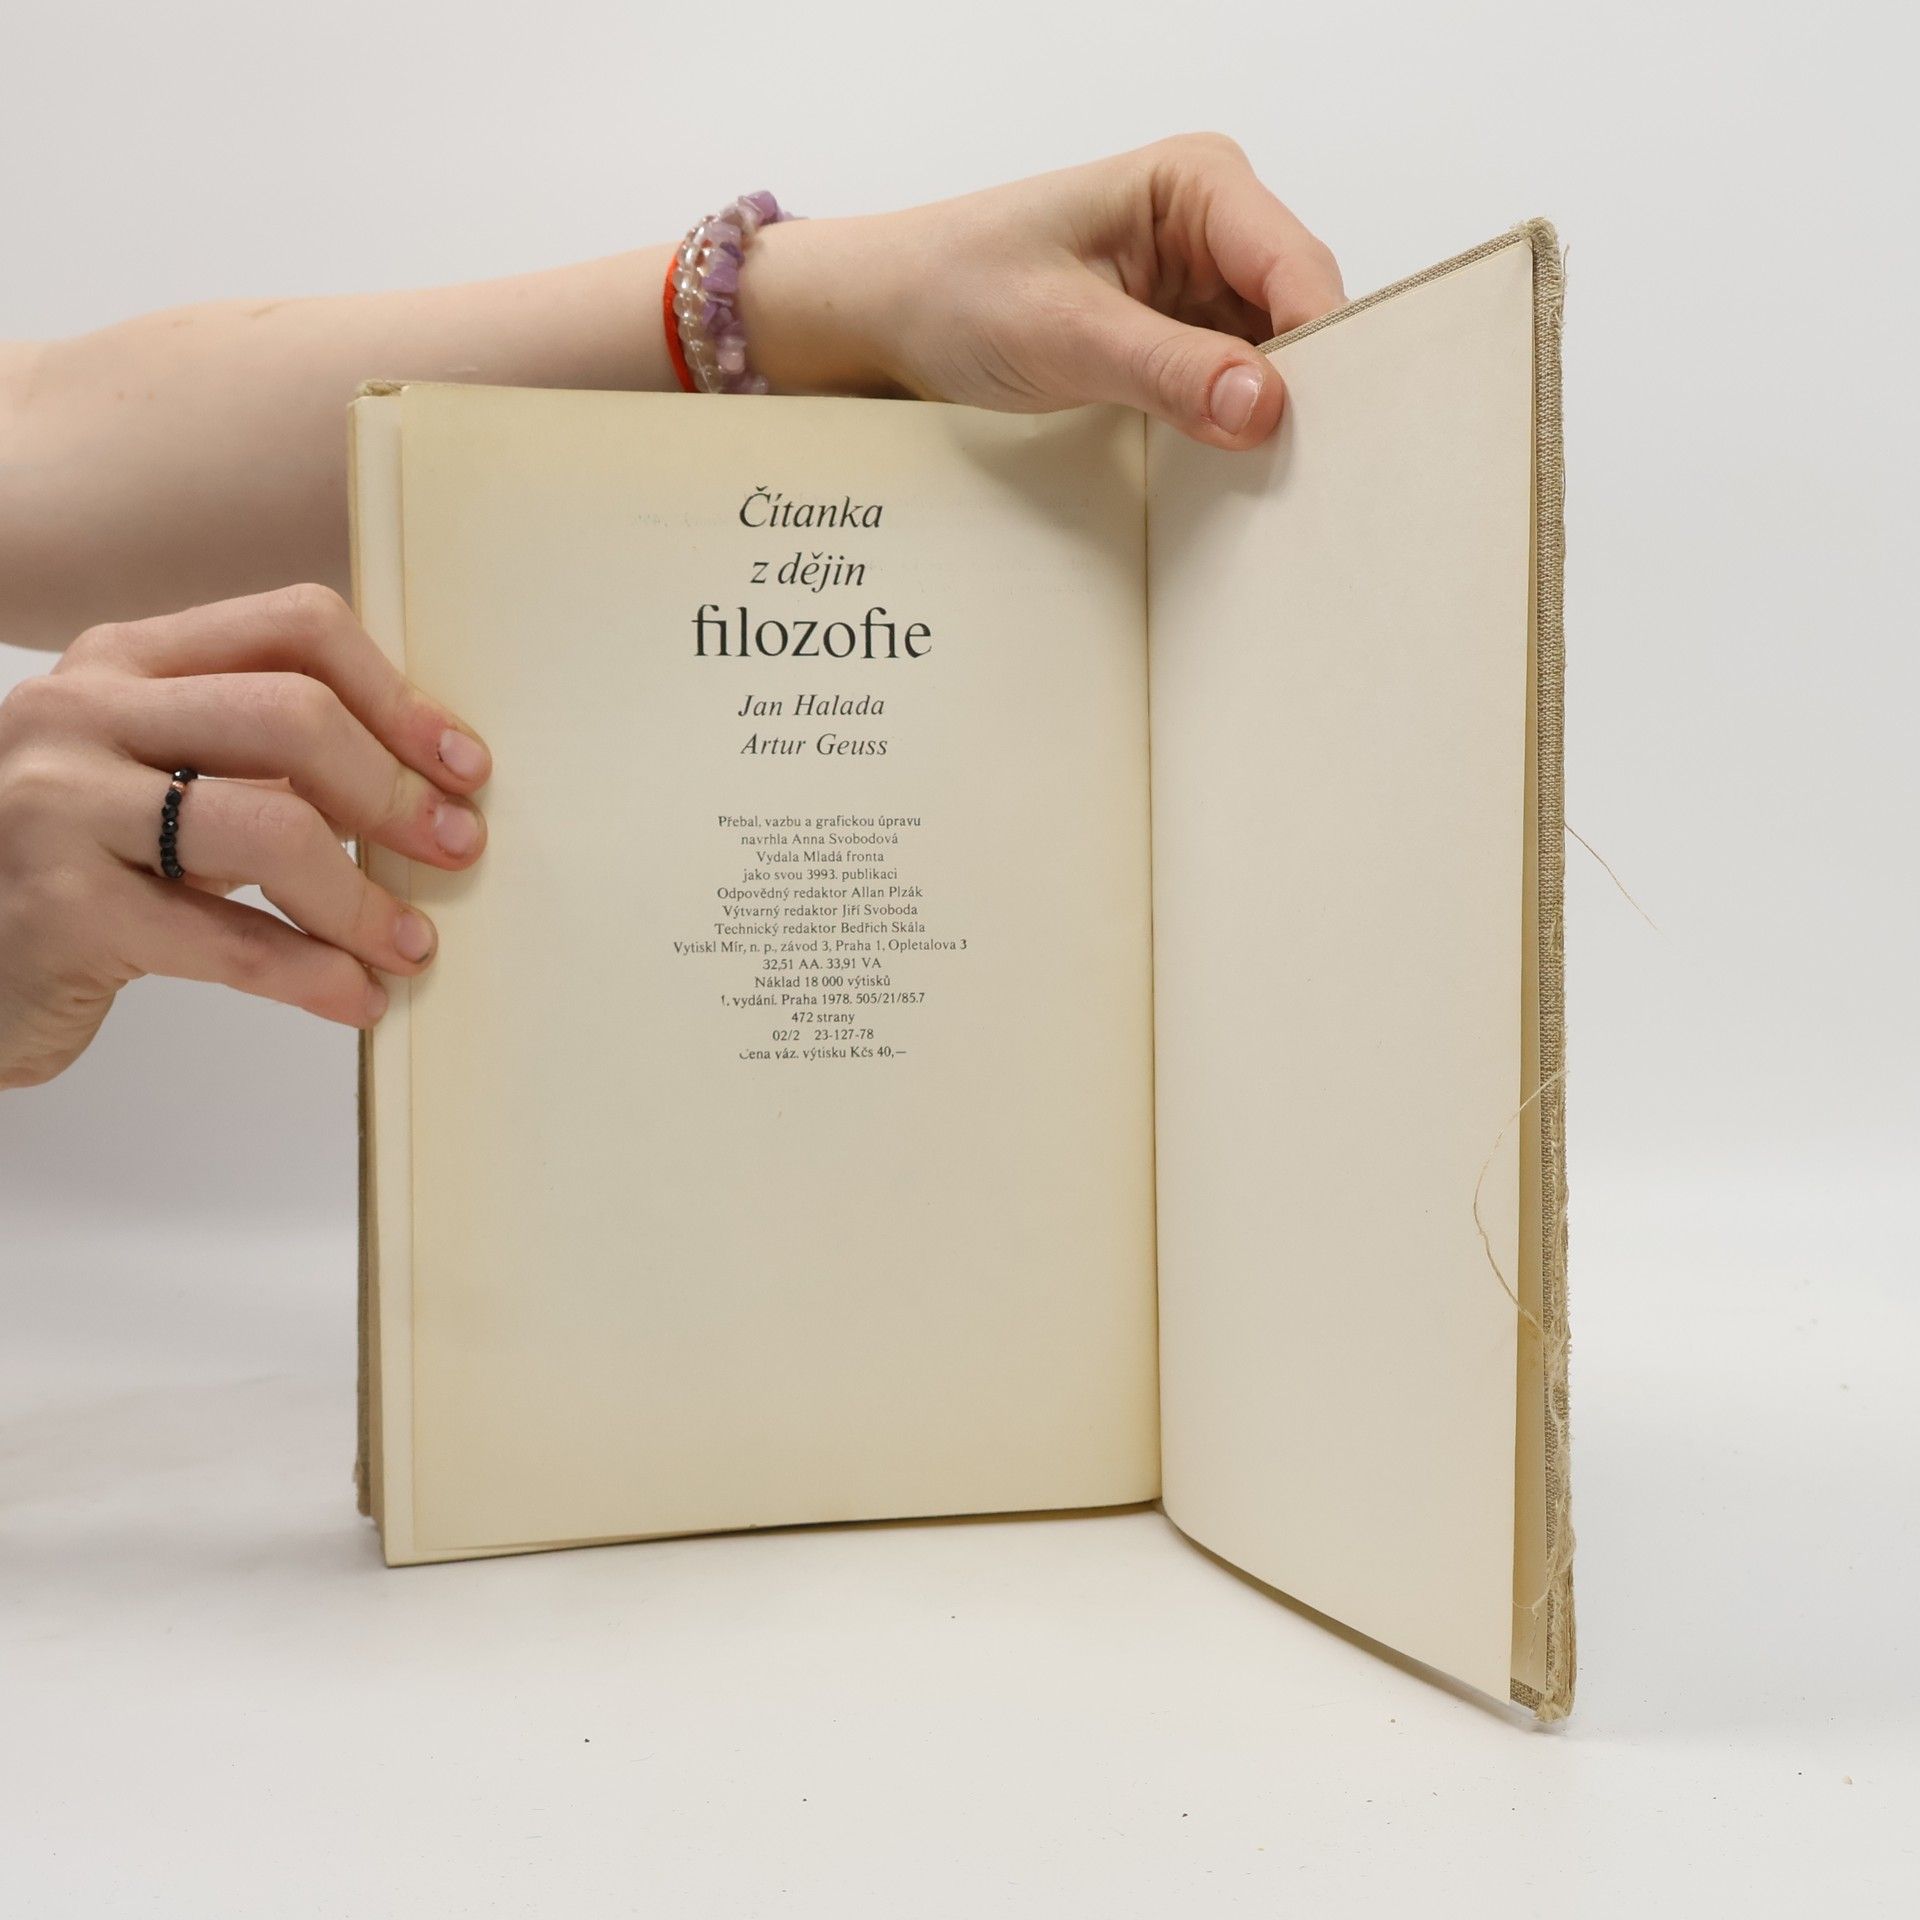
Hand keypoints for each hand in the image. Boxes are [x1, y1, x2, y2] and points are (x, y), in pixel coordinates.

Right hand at [0, 584, 489, 1089]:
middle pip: (294, 714)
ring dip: (365, 898)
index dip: (399, 697)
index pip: (295, 627)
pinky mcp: (61, 908)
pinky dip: (315, 975)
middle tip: (454, 849)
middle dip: (395, 790)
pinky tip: (357, 997)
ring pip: (272, 828)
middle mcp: (83, 712)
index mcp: (125, 661)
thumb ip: (260, 759)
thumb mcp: (160, 781)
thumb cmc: (82, 866)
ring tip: (411, 944)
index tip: (462, 766)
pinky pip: (231, 941)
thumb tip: (425, 784)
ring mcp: (60, 804)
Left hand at [746, 134, 1343, 447]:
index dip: (1320, 349)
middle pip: (1300, 314)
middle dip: (1303, 388)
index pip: (1296, 267)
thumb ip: (1167, 369)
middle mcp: (1215, 226)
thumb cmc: (958, 292)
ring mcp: (1200, 285)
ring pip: (1275, 360)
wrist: (891, 315)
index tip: (1320, 432)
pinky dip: (1234, 428)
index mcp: (1197, 184)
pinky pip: (1233, 387)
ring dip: (1270, 417)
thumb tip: (1264, 406)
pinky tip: (1232, 473)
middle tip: (1306, 475)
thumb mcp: (1063, 334)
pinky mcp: (1179, 338)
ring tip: (1272, 485)